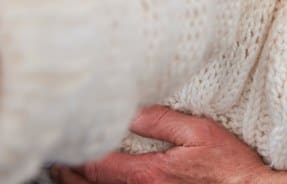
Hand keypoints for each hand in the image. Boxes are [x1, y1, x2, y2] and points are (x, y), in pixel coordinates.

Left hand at [51, 105, 286, 183]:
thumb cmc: (228, 165)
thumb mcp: (199, 132)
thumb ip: (162, 121)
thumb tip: (132, 111)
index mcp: (148, 174)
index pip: (97, 165)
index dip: (76, 154)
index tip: (67, 140)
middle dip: (69, 173)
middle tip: (57, 160)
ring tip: (67, 172)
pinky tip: (98, 183)